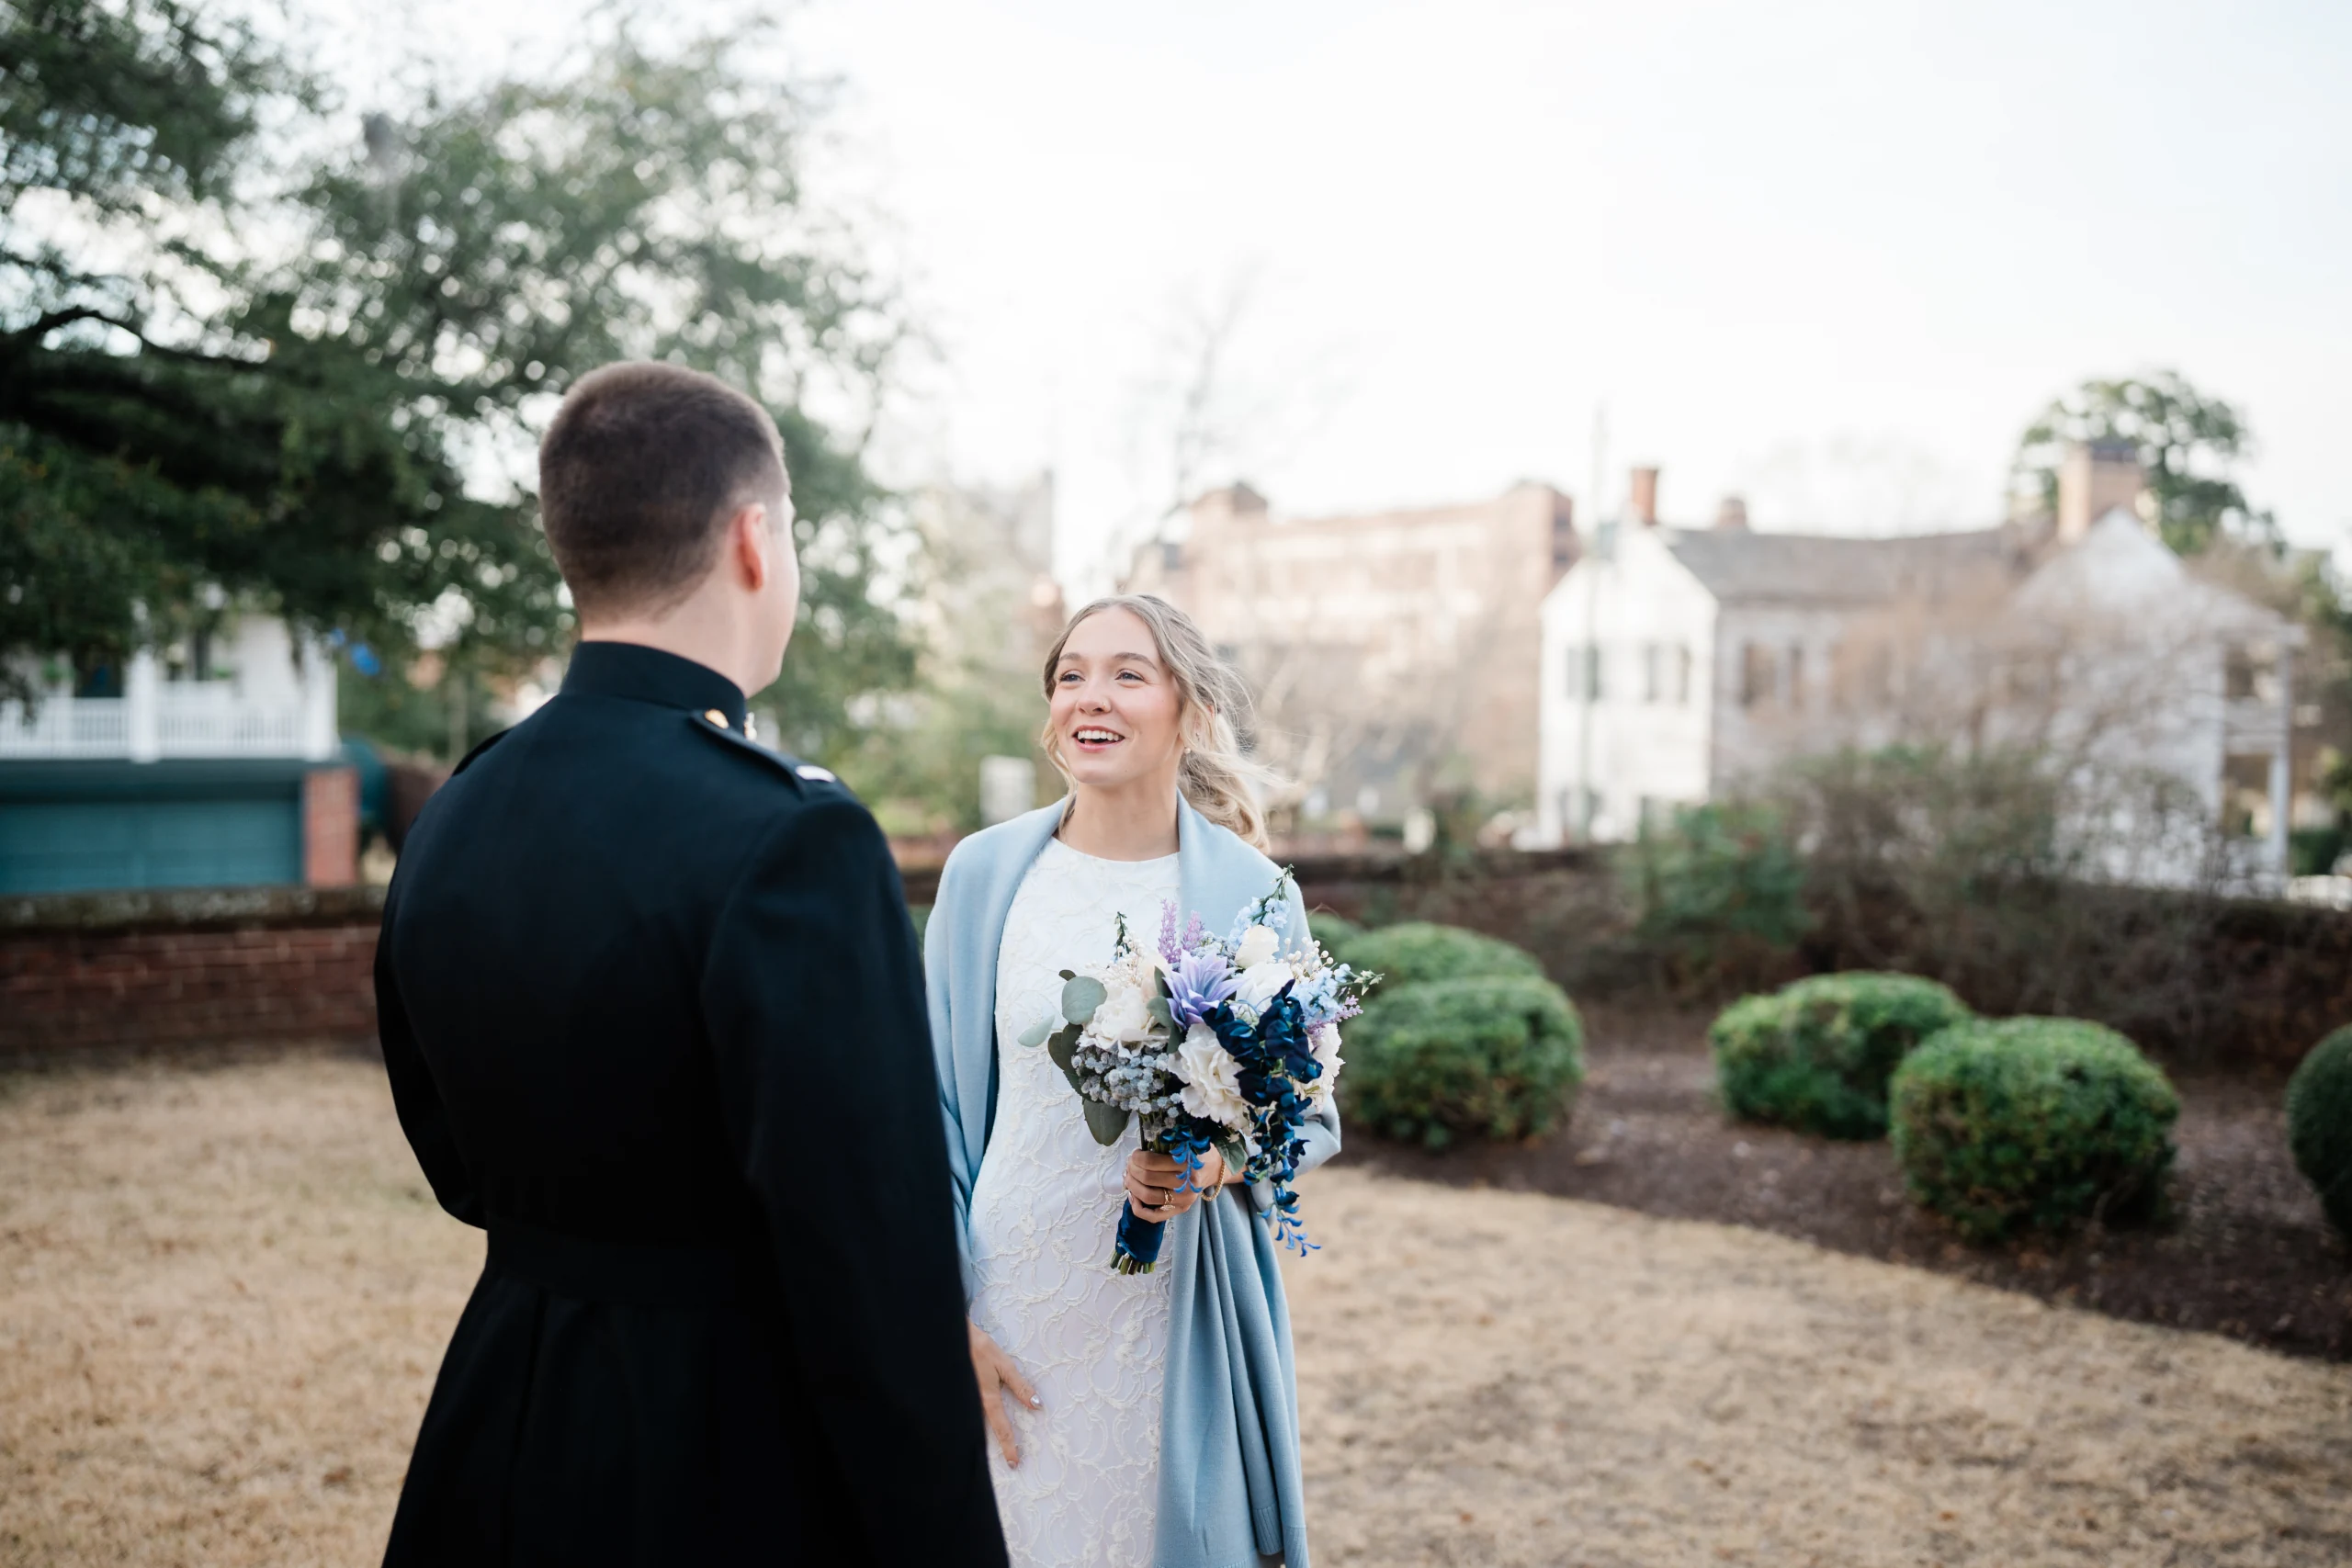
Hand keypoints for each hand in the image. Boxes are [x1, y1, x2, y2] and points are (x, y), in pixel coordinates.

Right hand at [969, 1320, 1037, 1466]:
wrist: (955, 1338)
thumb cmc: (981, 1350)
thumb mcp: (1005, 1365)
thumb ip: (1020, 1386)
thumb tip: (1037, 1405)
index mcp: (988, 1399)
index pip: (1002, 1429)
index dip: (1009, 1447)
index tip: (1014, 1463)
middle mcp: (974, 1406)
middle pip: (985, 1433)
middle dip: (996, 1448)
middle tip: (1008, 1464)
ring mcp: (964, 1403)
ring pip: (974, 1427)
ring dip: (984, 1440)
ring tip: (990, 1454)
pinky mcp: (958, 1399)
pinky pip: (967, 1418)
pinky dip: (972, 1428)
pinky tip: (975, 1432)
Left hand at [1123, 1146, 1229, 1222]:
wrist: (1214, 1168)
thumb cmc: (1196, 1152)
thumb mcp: (1185, 1143)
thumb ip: (1165, 1145)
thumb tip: (1137, 1154)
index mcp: (1186, 1162)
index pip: (1151, 1162)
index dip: (1137, 1157)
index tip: (1135, 1154)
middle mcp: (1186, 1183)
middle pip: (1147, 1178)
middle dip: (1132, 1169)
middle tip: (1129, 1164)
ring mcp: (1183, 1200)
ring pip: (1147, 1196)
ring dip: (1132, 1186)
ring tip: (1128, 1177)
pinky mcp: (1180, 1210)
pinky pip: (1154, 1216)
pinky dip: (1138, 1208)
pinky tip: (1133, 1196)